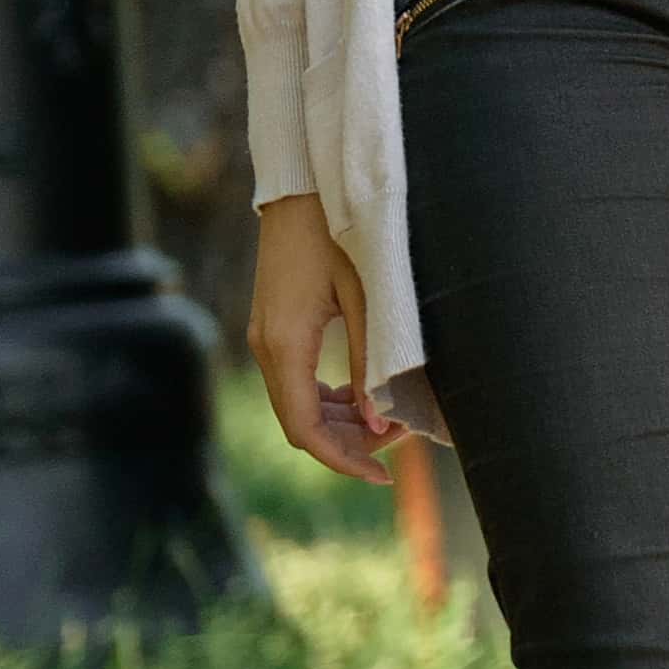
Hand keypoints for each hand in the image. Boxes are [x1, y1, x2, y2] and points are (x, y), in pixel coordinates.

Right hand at [250, 196, 393, 482]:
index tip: (382, 477)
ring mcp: (267, 339)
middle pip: (300, 423)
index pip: (304, 429)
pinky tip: (363, 395)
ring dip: (340, 421)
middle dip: (349, 442)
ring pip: (298, 405)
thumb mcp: (368, 298)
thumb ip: (373, 361)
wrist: (305, 190)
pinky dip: (328, 399)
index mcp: (286, 346)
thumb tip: (381, 423)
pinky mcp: (275, 329)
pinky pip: (297, 382)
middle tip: (401, 440)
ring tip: (390, 420)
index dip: (342, 460)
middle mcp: (267, 348)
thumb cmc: (341, 235)